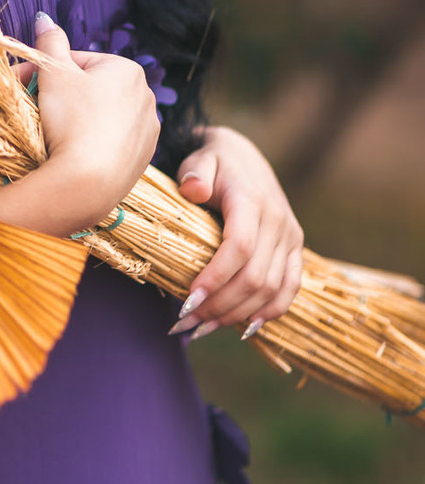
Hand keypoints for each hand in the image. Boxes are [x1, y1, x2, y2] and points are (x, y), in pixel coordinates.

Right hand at [30, 13, 160, 224]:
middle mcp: (146, 96)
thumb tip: (43, 17)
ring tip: (54, 132)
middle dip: (62, 94)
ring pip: (102, 116)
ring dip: (78, 118)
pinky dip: (93, 142)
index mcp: (128, 69)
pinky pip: (112, 142)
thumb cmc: (70, 118)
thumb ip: (49, 41)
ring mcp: (147, 130)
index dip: (47, 72)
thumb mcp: (54, 73)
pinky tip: (75, 151)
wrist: (87, 181)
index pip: (77, 62)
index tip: (24, 84)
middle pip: (91, 88)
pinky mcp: (143, 159)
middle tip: (34, 107)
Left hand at [171, 126, 303, 340]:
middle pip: (254, 276)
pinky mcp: (296, 249)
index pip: (239, 247)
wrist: (244, 156)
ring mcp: (291, 237)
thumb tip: (194, 189)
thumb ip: (194, 173)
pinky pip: (290, 288)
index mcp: (252, 200)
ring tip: (203, 327)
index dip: (216, 278)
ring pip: (271, 289)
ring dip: (238, 314)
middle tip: (187, 321)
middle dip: (220, 305)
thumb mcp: (199, 159)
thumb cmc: (213, 161)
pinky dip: (270, 312)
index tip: (187, 299)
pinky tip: (244, 327)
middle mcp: (278, 221)